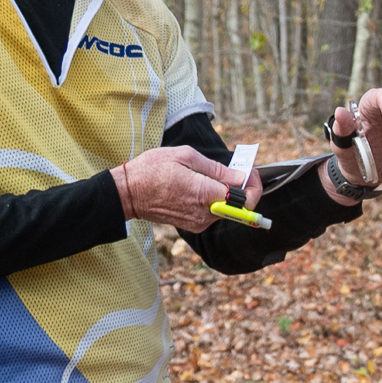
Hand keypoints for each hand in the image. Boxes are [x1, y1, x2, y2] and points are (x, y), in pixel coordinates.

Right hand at [112, 145, 258, 232]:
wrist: (127, 193)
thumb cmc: (152, 170)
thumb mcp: (185, 157)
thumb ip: (217, 169)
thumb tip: (240, 177)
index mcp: (204, 194)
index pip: (244, 198)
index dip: (253, 186)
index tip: (251, 173)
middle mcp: (204, 213)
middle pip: (238, 205)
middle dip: (242, 188)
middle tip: (235, 170)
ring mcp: (199, 222)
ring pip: (226, 209)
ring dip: (227, 194)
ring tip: (214, 175)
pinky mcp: (193, 225)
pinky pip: (213, 213)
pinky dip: (215, 200)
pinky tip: (203, 186)